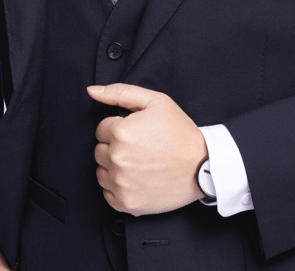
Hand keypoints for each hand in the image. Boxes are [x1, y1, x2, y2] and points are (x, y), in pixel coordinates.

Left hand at [87, 83, 208, 215]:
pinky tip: (136, 179)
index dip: (118, 127)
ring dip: (114, 167)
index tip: (136, 132)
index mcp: (121, 132)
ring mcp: (121, 183)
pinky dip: (118, 187)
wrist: (202, 166)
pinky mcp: (127, 203)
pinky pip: (107, 194)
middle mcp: (117, 159)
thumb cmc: (180, 132)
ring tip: (138, 162)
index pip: (101, 128)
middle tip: (139, 147)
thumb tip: (92, 91)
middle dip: (114, 146)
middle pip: (99, 150)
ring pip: (101, 172)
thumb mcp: (155, 101)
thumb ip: (120, 93)